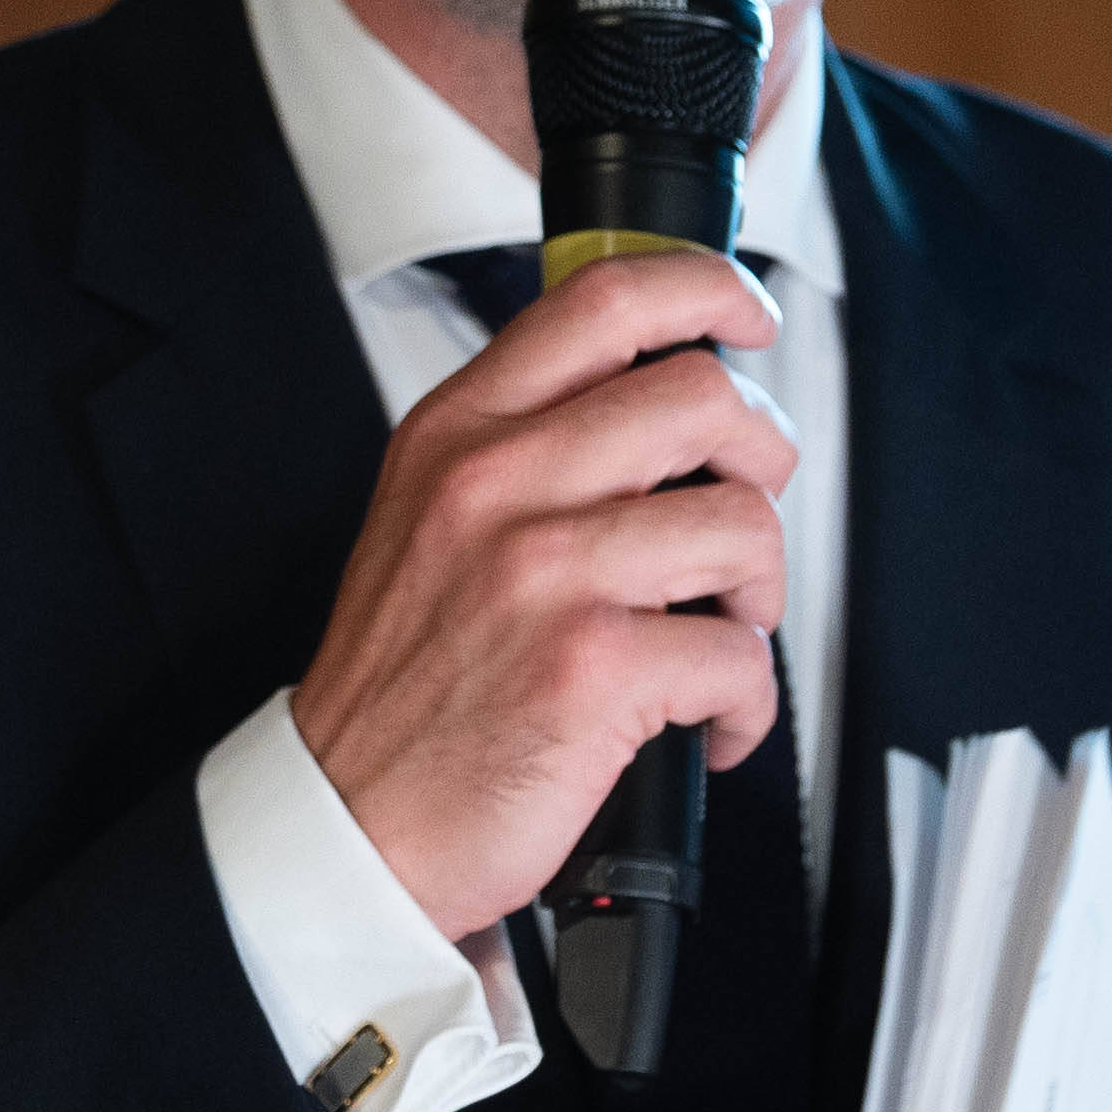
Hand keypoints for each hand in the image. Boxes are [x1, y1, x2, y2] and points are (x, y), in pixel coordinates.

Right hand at [287, 247, 793, 940]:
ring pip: (744, 524)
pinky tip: (704, 724)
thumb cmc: (403, 688)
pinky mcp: (593, 668)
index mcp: (455, 436)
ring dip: (758, 593)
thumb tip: (659, 408)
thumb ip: (519, 449)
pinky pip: (742, 655)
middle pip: (704, 396)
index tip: (743, 319)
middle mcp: (494, 486)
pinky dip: (747, 705)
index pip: (603, 301)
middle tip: (737, 514)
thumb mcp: (424, 522)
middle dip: (761, 458)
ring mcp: (544, 573)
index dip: (705, 291)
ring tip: (715, 633)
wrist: (349, 820)